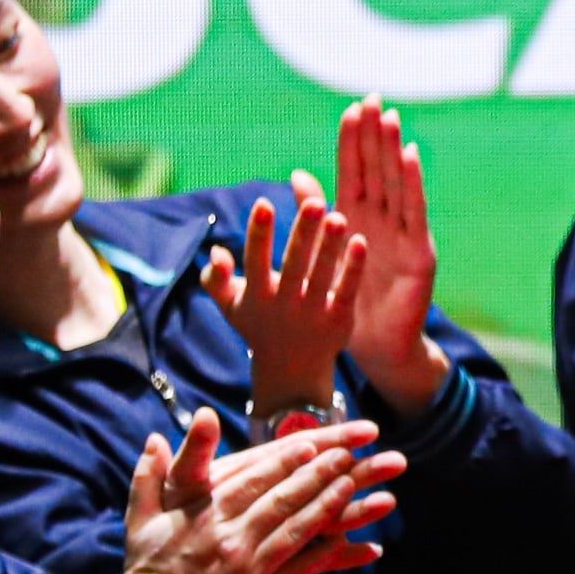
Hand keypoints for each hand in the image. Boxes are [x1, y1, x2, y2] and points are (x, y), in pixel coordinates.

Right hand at [120, 409, 407, 573]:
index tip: (311, 443)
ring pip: (298, 528)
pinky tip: (354, 539)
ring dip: (329, 505)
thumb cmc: (150, 569)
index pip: (253, 480)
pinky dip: (331, 552)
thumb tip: (155, 439)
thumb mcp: (142, 518)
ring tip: (354, 485)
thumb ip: (150, 476)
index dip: (284, 461)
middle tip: (347, 455)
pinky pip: (304, 567)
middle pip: (283, 498)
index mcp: (207, 514)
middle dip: (317, 474)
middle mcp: (233, 536)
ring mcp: (253, 565)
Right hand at [203, 188, 363, 414]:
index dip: (258, 233)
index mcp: (257, 295)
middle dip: (303, 233)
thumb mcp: (231, 305)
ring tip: (338, 217)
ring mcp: (313, 313)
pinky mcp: (338, 320)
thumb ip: (215, 279)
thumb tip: (216, 252)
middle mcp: (284, 303)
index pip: (256, 259)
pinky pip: (347, 290)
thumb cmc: (258, 326)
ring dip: (330, 246)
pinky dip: (353, 268)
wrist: (291, 371)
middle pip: (294, 263)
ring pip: (322, 274)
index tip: (263, 203)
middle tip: (314, 202)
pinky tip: (360, 241)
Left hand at [332, 100, 451, 416]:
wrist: (376, 345)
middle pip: (377, 169)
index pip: (353, 171)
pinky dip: (412, 182)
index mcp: (356, 219)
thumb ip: (315, 213)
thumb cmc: (348, 302)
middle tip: (374, 98)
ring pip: (395, 183)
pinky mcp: (418, 251)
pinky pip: (414, 211)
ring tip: (389, 118)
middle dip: (374, 135)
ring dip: (392, 150)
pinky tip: (409, 155)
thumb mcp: (324, 254)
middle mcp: (381, 220)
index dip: (352, 141)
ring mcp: (402, 233)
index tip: (351, 108)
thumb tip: (296, 173)